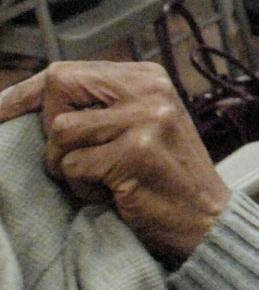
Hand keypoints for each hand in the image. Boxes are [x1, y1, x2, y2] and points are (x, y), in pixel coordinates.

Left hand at [0, 61, 229, 261]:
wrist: (208, 219)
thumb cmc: (166, 177)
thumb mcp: (142, 125)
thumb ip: (102, 106)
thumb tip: (32, 100)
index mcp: (149, 78)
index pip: (69, 71)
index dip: (28, 93)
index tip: (1, 110)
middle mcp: (150, 91)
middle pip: (59, 89)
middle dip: (52, 131)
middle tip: (79, 158)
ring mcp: (145, 120)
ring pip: (60, 132)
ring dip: (69, 166)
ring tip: (104, 179)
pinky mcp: (136, 153)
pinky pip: (74, 167)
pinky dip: (85, 188)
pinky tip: (115, 193)